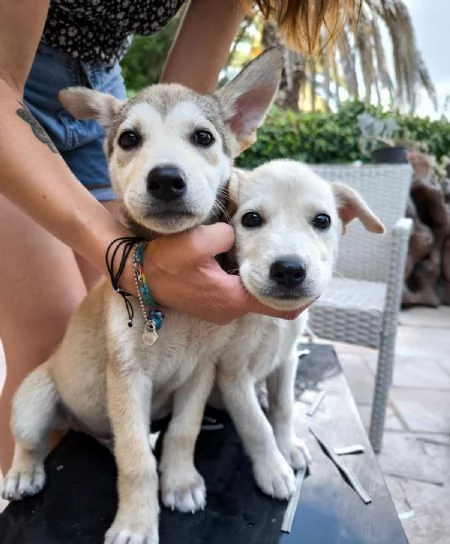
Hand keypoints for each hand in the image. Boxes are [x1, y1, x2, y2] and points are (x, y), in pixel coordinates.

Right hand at [139, 223, 308, 324]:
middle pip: (267, 299)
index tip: (315, 281)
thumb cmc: (164, 262)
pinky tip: (243, 257)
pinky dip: (244, 277)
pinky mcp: (211, 302)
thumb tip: (239, 231)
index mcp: (233, 299)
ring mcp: (220, 308)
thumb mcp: (198, 241)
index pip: (280, 307)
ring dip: (260, 278)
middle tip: (294, 258)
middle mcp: (230, 309)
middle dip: (281, 282)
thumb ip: (228, 235)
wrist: (136, 276)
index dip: (301, 296)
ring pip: (251, 293)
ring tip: (271, 254)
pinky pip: (236, 291)